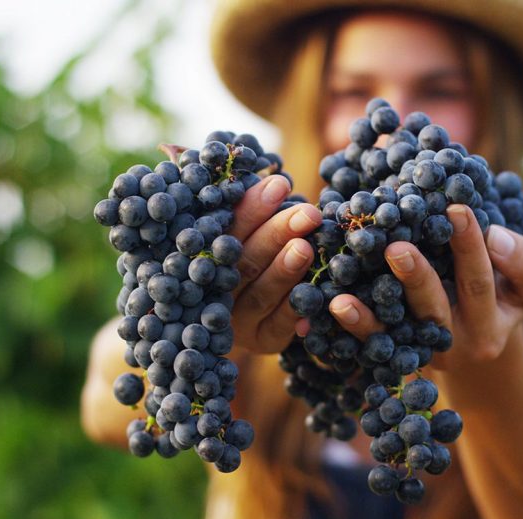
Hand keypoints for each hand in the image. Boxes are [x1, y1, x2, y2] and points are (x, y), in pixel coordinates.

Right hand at [228, 175, 321, 353]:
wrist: (255, 315)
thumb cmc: (255, 252)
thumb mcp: (247, 230)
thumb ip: (249, 208)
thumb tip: (272, 173)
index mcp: (206, 256)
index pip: (225, 230)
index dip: (251, 208)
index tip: (279, 183)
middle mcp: (215, 290)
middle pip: (243, 262)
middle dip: (275, 234)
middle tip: (307, 214)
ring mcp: (238, 320)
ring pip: (260, 294)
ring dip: (284, 270)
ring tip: (305, 248)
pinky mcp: (262, 340)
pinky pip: (280, 326)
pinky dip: (297, 308)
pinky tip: (317, 291)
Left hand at [326, 204, 522, 368]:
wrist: (480, 340)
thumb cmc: (505, 293)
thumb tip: (495, 236)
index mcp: (494, 322)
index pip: (483, 283)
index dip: (472, 249)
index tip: (456, 210)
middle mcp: (458, 343)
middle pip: (437, 309)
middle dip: (417, 277)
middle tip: (397, 247)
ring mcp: (425, 352)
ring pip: (399, 331)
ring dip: (373, 311)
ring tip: (347, 291)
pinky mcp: (398, 356)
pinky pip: (375, 342)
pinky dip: (356, 324)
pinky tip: (338, 304)